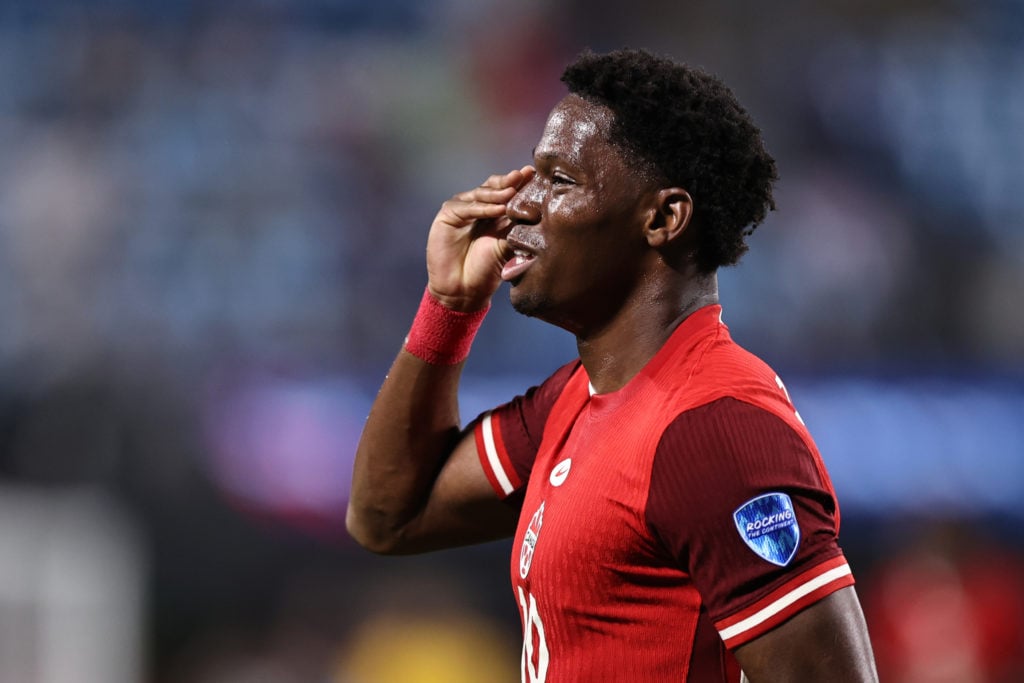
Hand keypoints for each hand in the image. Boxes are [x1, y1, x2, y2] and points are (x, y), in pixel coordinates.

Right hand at [426, 166, 534, 310]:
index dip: (521, 183)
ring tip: (513, 192)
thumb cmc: (487, 272)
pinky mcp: (447, 215)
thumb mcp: (508, 247)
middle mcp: (479, 208)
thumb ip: (518, 228)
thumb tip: (541, 212)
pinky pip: (466, 207)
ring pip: (481, 193)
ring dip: (498, 192)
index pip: (508, 191)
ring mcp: (462, 209)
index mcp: (495, 213)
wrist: (463, 291)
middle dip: (510, 181)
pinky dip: (483, 208)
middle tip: (524, 175)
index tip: (536, 174)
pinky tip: (498, 209)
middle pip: (494, 186)